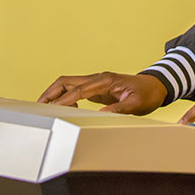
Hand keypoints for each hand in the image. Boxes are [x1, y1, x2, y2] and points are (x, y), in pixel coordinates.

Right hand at [37, 72, 167, 115]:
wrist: (155, 86)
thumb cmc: (147, 94)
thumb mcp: (136, 105)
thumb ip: (118, 109)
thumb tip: (100, 116)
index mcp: (105, 81)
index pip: (78, 91)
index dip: (64, 101)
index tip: (53, 111)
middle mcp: (97, 79)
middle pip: (65, 81)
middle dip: (50, 93)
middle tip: (38, 107)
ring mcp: (95, 82)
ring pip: (67, 84)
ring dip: (54, 94)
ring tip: (44, 108)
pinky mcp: (95, 88)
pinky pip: (74, 89)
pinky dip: (63, 96)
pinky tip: (63, 107)